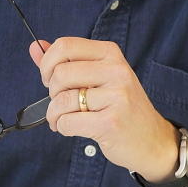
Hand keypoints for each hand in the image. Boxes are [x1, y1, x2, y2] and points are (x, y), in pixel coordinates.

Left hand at [29, 37, 178, 181]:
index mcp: (110, 54)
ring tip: (60, 119)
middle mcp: (116, 71)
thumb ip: (65, 62)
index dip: (48, 64)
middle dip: (52, 93)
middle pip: (60, 74)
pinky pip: (68, 122)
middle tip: (60, 103)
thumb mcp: (99, 77)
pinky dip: (62, 127)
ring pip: (63, 100)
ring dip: (54, 114)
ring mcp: (117, 96)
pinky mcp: (111, 123)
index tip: (50, 79)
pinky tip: (70, 128)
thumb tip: (35, 46)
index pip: (65, 46)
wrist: (152, 140)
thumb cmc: (121, 107)